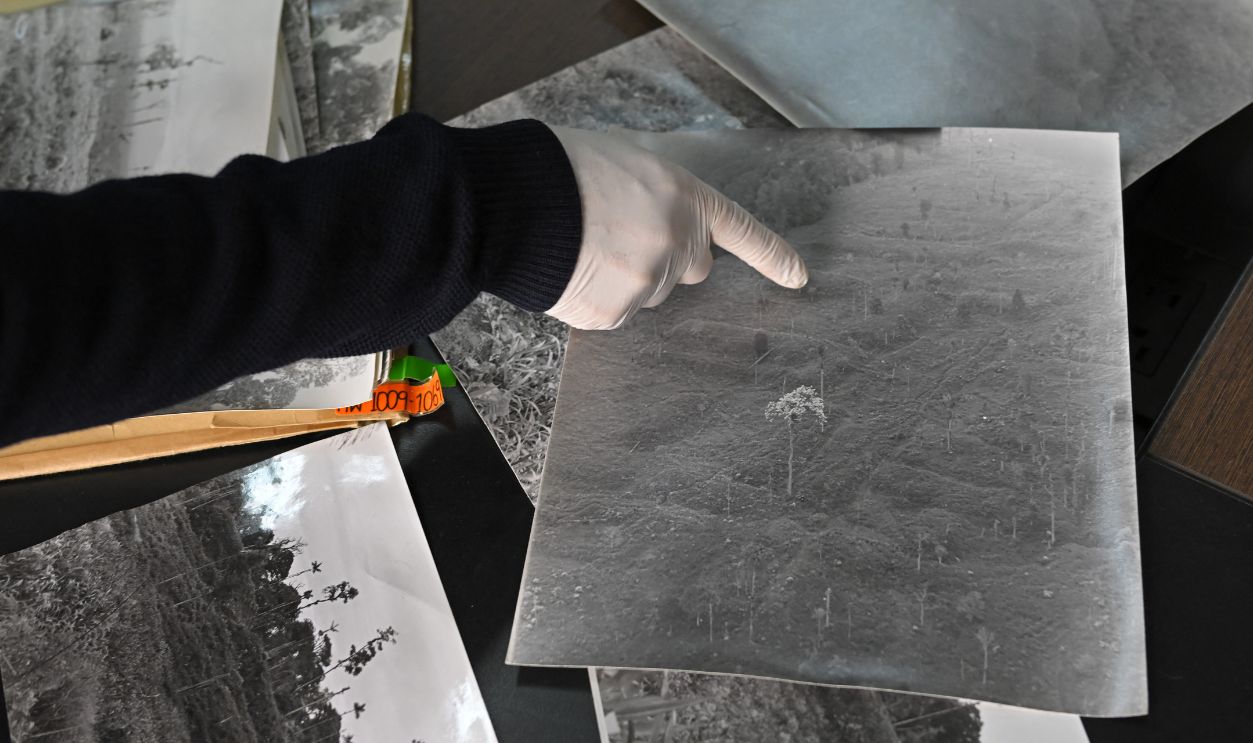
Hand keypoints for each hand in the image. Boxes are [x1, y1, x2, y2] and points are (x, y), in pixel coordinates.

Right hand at [546, 127, 807, 329]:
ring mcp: (647, 284)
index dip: (773, 257)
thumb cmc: (561, 171)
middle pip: (692, 269)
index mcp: (684, 198)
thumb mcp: (624, 160)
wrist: (514, 204)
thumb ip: (655, 196)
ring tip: (581, 249)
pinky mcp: (614, 315)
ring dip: (625, 278)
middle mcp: (677, 244)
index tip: (799, 279)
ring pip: (648, 293)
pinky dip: (595, 299)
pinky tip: (570, 272)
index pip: (743, 231)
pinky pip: (614, 314)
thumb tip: (650, 223)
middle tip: (622, 237)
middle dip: (669, 259)